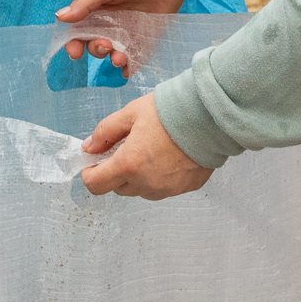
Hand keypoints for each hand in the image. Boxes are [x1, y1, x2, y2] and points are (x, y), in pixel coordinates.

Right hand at [57, 0, 189, 69]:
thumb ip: (86, 3)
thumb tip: (60, 17)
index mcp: (97, 7)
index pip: (79, 30)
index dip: (74, 43)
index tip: (75, 53)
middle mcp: (111, 21)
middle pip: (96, 44)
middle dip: (97, 49)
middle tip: (106, 45)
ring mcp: (129, 30)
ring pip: (115, 52)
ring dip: (114, 59)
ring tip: (119, 58)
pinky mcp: (148, 36)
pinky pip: (137, 56)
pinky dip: (132, 66)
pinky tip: (129, 70)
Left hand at [78, 94, 212, 199]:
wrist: (211, 116)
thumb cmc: (171, 111)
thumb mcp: (130, 113)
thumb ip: (105, 132)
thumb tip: (89, 147)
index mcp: (129, 164)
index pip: (96, 185)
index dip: (90, 174)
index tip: (93, 163)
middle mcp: (146, 183)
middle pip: (119, 188)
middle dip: (116, 172)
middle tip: (126, 148)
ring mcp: (167, 189)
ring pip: (141, 190)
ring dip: (138, 176)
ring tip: (151, 150)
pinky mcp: (185, 188)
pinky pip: (163, 188)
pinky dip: (160, 176)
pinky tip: (169, 156)